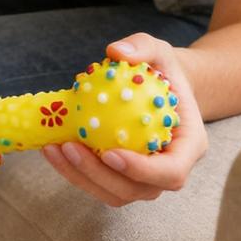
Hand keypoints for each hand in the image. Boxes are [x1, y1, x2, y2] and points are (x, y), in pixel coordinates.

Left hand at [42, 33, 207, 206]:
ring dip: (81, 176)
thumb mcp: (159, 51)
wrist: (162, 87)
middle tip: (69, 147)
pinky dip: (74, 170)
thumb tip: (116, 51)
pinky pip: (98, 182)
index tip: (110, 153)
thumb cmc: (163, 70)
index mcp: (189, 146)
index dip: (142, 171)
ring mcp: (146, 179)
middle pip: (137, 190)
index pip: (171, 172)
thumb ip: (143, 47)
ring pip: (114, 193)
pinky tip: (51, 147)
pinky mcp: (123, 177)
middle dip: (99, 175)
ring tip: (54, 148)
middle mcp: (169, 171)